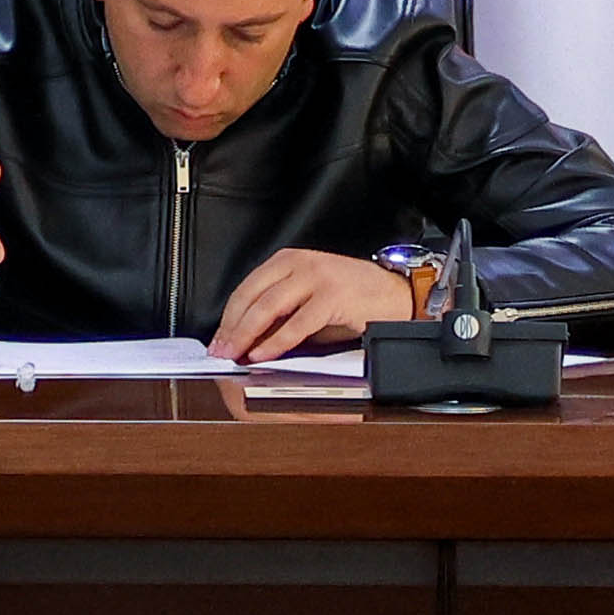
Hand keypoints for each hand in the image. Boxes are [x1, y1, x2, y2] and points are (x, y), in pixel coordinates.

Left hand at [209, 245, 418, 362]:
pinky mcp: (332, 297)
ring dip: (247, 335)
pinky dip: (276, 341)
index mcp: (290, 260)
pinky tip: (263, 353)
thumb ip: (280, 317)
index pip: (247, 288)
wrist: (395, 294)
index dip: (228, 317)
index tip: (218, 339)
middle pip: (252, 297)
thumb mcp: (309, 301)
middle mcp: (300, 263)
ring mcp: (316, 278)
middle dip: (232, 328)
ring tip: (236, 354)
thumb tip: (249, 341)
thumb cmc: (354, 298)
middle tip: (221, 351)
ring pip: (268, 307)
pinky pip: (296, 323)